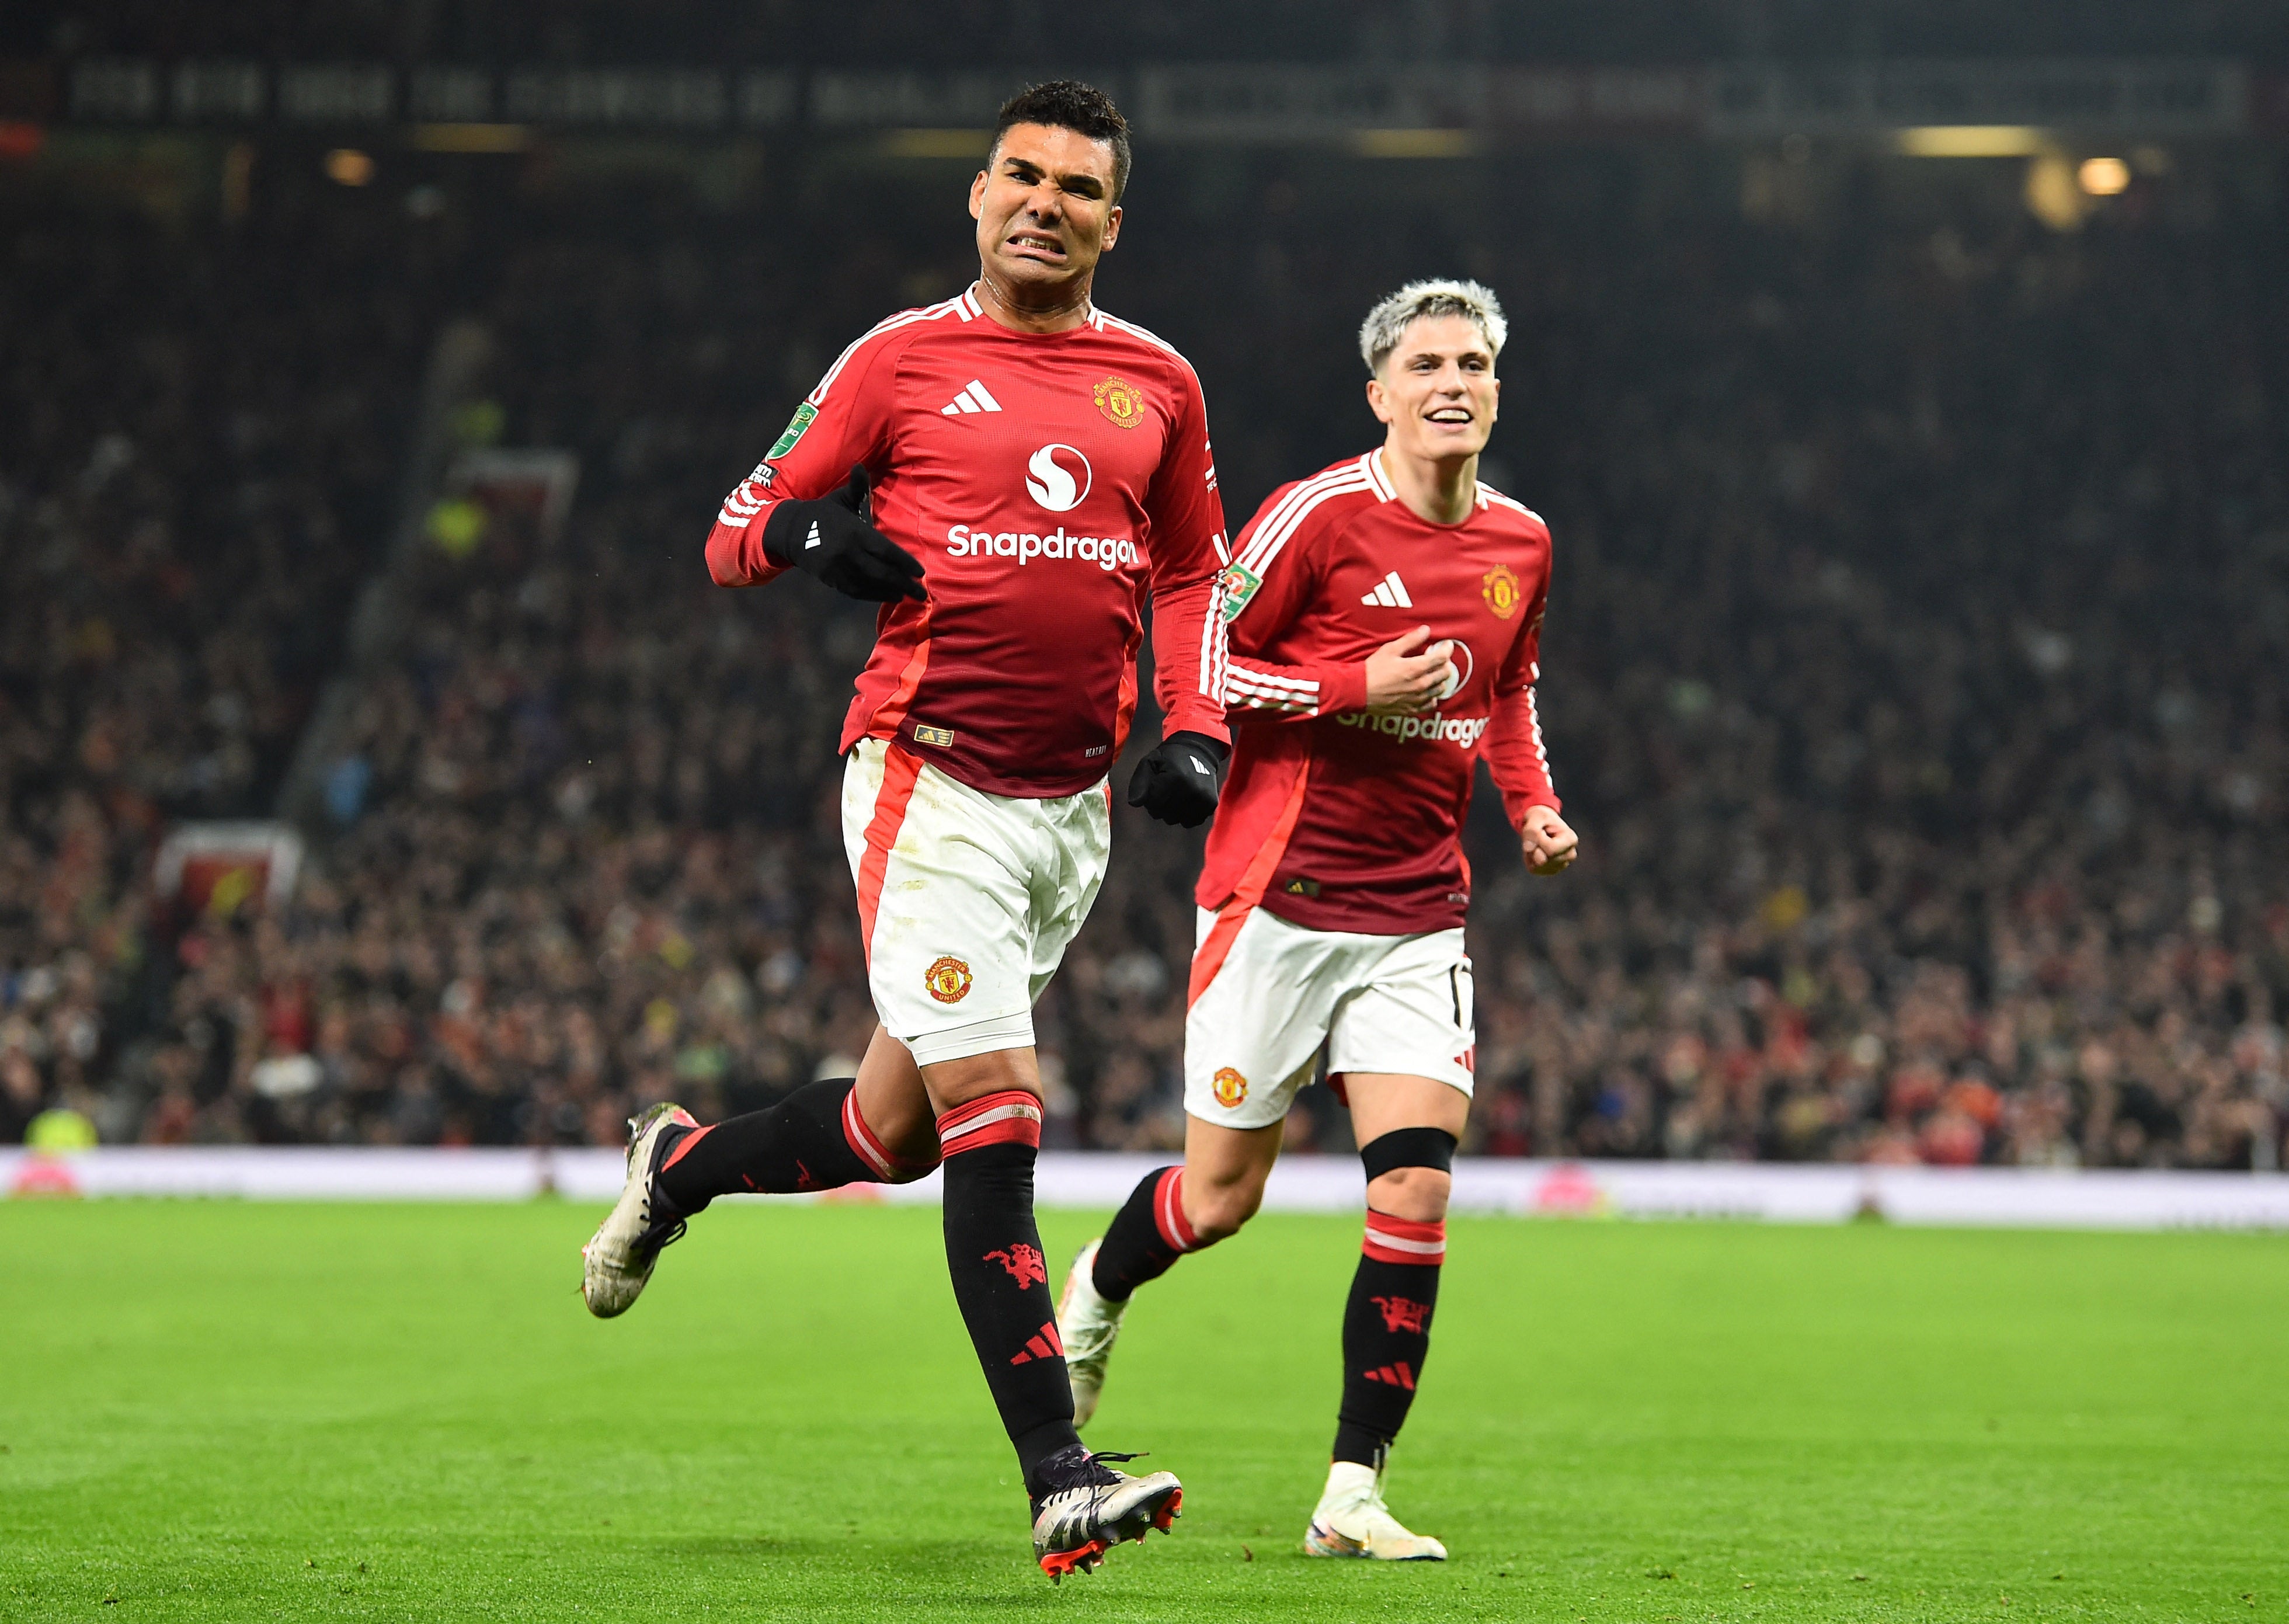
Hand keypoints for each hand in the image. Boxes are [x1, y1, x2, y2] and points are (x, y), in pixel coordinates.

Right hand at [760, 464, 926, 602]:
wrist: (791, 531)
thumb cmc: (823, 513)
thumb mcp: (840, 498)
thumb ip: (857, 487)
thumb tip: (860, 466)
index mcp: (854, 532)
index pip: (885, 551)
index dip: (904, 563)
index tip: (920, 572)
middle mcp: (848, 553)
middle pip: (882, 572)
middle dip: (904, 584)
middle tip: (921, 592)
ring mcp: (839, 569)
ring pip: (870, 585)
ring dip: (891, 592)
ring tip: (908, 595)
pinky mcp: (832, 580)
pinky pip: (857, 591)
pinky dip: (874, 595)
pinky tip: (888, 596)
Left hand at [1126, 731, 1227, 828]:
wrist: (1198, 751)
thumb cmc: (1169, 758)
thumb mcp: (1149, 762)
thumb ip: (1139, 782)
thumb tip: (1134, 803)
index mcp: (1175, 778)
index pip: (1153, 805)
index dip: (1149, 798)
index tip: (1155, 785)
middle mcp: (1191, 789)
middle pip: (1164, 814)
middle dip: (1160, 805)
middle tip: (1166, 789)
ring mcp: (1203, 798)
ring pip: (1176, 820)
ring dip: (1172, 811)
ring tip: (1176, 793)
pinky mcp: (1211, 804)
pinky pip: (1191, 821)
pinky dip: (1185, 814)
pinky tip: (1186, 800)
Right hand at [1363, 626, 1456, 714]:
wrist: (1358, 692)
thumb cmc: (1372, 670)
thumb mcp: (1390, 650)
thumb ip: (1411, 640)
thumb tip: (1425, 630)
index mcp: (1416, 668)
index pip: (1442, 657)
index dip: (1447, 649)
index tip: (1447, 645)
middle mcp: (1420, 685)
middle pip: (1445, 673)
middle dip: (1445, 663)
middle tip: (1439, 658)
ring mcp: (1417, 699)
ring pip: (1440, 689)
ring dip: (1440, 679)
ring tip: (1433, 673)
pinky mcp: (1411, 709)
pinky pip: (1430, 704)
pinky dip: (1432, 696)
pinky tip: (1427, 691)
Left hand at [1522, 805, 1578, 875]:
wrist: (1543, 823)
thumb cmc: (1541, 818)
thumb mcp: (1536, 817)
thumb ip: (1532, 830)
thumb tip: (1528, 849)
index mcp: (1571, 840)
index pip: (1551, 850)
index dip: (1538, 841)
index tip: (1539, 831)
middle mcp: (1569, 855)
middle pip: (1544, 860)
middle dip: (1534, 848)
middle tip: (1537, 836)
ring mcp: (1561, 865)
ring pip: (1538, 866)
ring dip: (1531, 853)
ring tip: (1537, 842)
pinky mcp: (1551, 870)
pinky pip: (1534, 869)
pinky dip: (1530, 859)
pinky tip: (1536, 849)